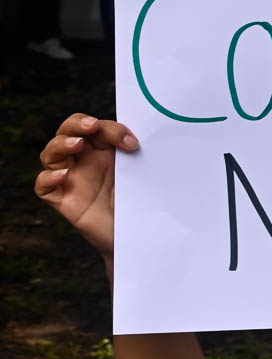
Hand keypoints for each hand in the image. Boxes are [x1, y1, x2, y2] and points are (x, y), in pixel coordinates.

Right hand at [35, 114, 138, 263]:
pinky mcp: (64, 201)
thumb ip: (136, 155)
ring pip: (51, 154)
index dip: (110, 129)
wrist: (139, 234)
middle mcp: (84, 161)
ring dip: (61, 145)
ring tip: (78, 145)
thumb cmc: (141, 199)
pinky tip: (63, 175)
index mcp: (103, 149)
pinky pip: (43, 188)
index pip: (94, 127)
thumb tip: (137, 139)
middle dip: (76, 124)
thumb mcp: (141, 173)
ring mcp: (71, 179)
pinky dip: (48, 178)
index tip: (132, 143)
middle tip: (92, 126)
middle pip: (67, 132)